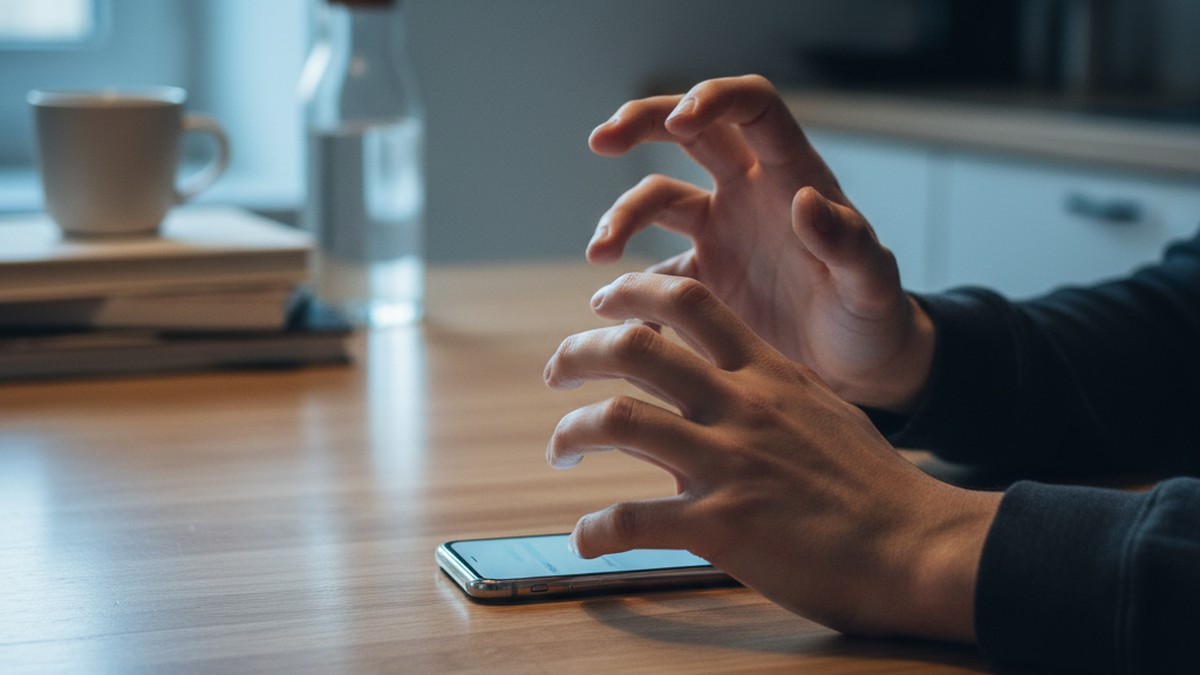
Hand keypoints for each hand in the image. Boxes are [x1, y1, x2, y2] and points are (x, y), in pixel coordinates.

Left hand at [545, 273, 1000, 640]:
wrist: (916, 546)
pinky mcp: (721, 525)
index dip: (632, 294)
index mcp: (767, 373)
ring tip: (559, 448)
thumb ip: (769, 392)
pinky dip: (596, 528)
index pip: (688, 303)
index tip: (602, 306)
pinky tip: (586, 536)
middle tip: (558, 369)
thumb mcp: (822, 412)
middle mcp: (741, 406)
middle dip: (579, 351)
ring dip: (571, 431)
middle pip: (636, 346)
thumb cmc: (875, 486)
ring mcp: (729, 463)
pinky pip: (631, 519)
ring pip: (619, 419)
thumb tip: (729, 384)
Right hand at [588, 75, 931, 411]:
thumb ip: (848, 244)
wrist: (857, 368)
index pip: (752, 108)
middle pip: (691, 133)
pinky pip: (652, 274)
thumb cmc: (872, 319)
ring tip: (599, 257)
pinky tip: (617, 318)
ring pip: (658, 200)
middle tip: (600, 141)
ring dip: (621, 218)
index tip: (677, 124)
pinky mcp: (703, 278)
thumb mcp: (871, 286)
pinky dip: (630, 292)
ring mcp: (722, 233)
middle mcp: (750, 193)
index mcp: (792, 178)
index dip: (711, 100)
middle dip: (642, 123)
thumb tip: (806, 199)